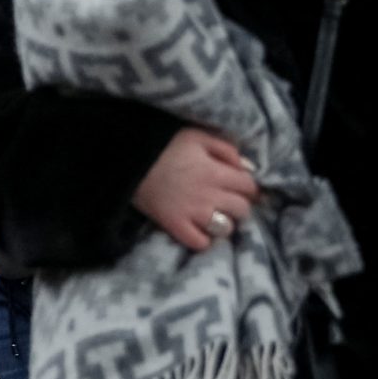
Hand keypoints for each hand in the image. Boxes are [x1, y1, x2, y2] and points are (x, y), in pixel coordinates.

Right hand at [134, 128, 260, 253]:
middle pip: (242, 209)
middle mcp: (208, 194)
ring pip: (225, 228)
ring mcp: (191, 213)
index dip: (248, 187)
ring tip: (214, 217)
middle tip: (227, 202)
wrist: (128, 159)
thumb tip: (247, 167)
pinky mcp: (174, 225)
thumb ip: (225, 148)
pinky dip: (203, 239)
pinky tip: (199, 230)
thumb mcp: (197, 136)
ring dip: (224, 224)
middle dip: (239, 205)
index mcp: (215, 171)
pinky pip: (200, 243)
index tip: (240, 187)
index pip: (249, 186)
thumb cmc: (163, 145)